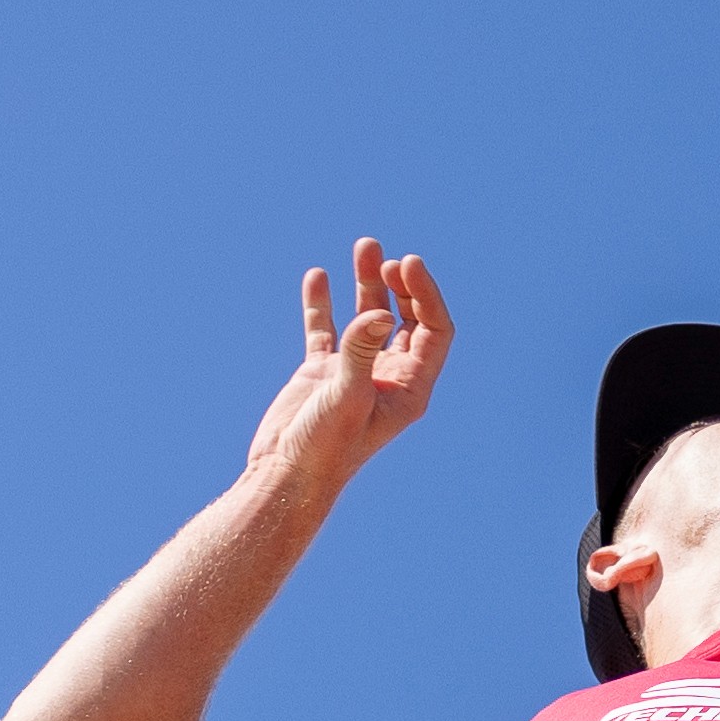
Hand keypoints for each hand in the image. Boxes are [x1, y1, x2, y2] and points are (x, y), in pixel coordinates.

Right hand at [245, 236, 454, 490]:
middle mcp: (389, 378)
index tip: (406, 263)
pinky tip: (317, 276)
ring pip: (369, 318)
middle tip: (383, 257)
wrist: (285, 474)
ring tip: (363, 246)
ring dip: (368, 283)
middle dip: (399, 285)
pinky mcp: (323, 372)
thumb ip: (361, 351)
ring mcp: (356, 372)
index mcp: (411, 388)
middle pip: (407, 319)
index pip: (434, 330)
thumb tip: (380, 311)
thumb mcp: (346, 395)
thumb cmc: (325, 446)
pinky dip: (323, 303)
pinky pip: (328, 329)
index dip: (425, 294)